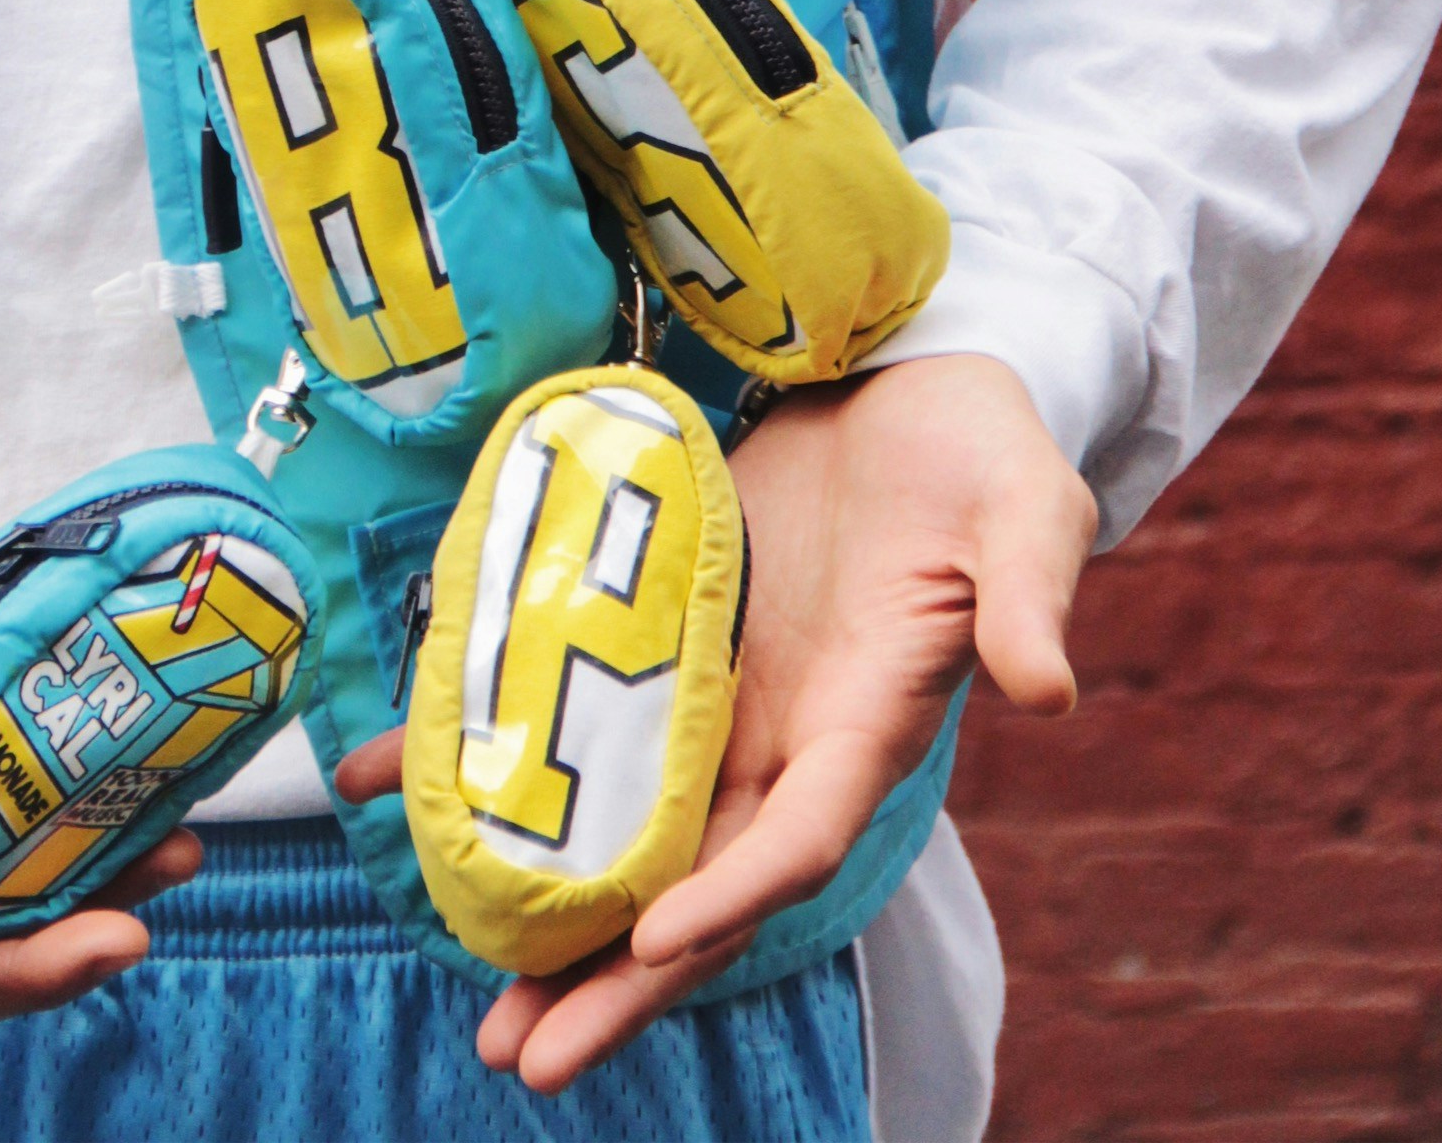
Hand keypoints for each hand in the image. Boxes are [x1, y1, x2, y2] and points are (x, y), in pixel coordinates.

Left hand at [336, 353, 1093, 1093]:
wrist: (907, 384)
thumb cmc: (980, 453)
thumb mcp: (1023, 509)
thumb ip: (1029, 595)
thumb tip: (1048, 687)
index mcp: (869, 724)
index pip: (796, 836)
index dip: (732, 894)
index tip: (657, 942)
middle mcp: (783, 738)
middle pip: (695, 881)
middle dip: (617, 979)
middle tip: (525, 1057)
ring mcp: (714, 697)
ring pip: (626, 832)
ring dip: (553, 914)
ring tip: (479, 1003)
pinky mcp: (655, 637)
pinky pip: (565, 714)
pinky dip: (478, 749)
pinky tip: (393, 783)